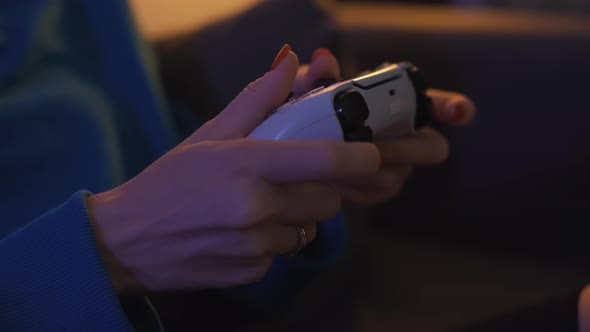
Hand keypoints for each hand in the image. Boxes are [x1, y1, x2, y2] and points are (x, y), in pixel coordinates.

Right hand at [87, 45, 379, 293]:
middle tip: (290, 180)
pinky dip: (273, 242)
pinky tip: (241, 232)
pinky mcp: (251, 273)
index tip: (370, 155)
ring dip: (294, 217)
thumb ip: (257, 100)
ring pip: (308, 229)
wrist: (125, 240)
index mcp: (247, 164)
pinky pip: (284, 253)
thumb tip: (290, 62)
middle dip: (319, 189)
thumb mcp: (210, 135)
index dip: (360, 157)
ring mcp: (254, 246)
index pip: (326, 160)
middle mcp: (255, 207)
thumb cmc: (168, 181)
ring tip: (256, 207)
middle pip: (328, 200)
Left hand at [299, 52, 475, 205]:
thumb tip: (324, 63)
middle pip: (432, 148)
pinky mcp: (380, 188)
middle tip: (369, 146)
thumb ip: (318, 76)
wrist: (299, 141)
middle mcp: (409, 134)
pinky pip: (377, 194)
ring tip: (336, 166)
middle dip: (402, 149)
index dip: (456, 108)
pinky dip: (353, 189)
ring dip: (368, 172)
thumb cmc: (313, 108)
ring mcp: (398, 165)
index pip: (439, 104)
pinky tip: (331, 181)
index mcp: (400, 103)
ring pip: (398, 176)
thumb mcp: (311, 88)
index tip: (458, 112)